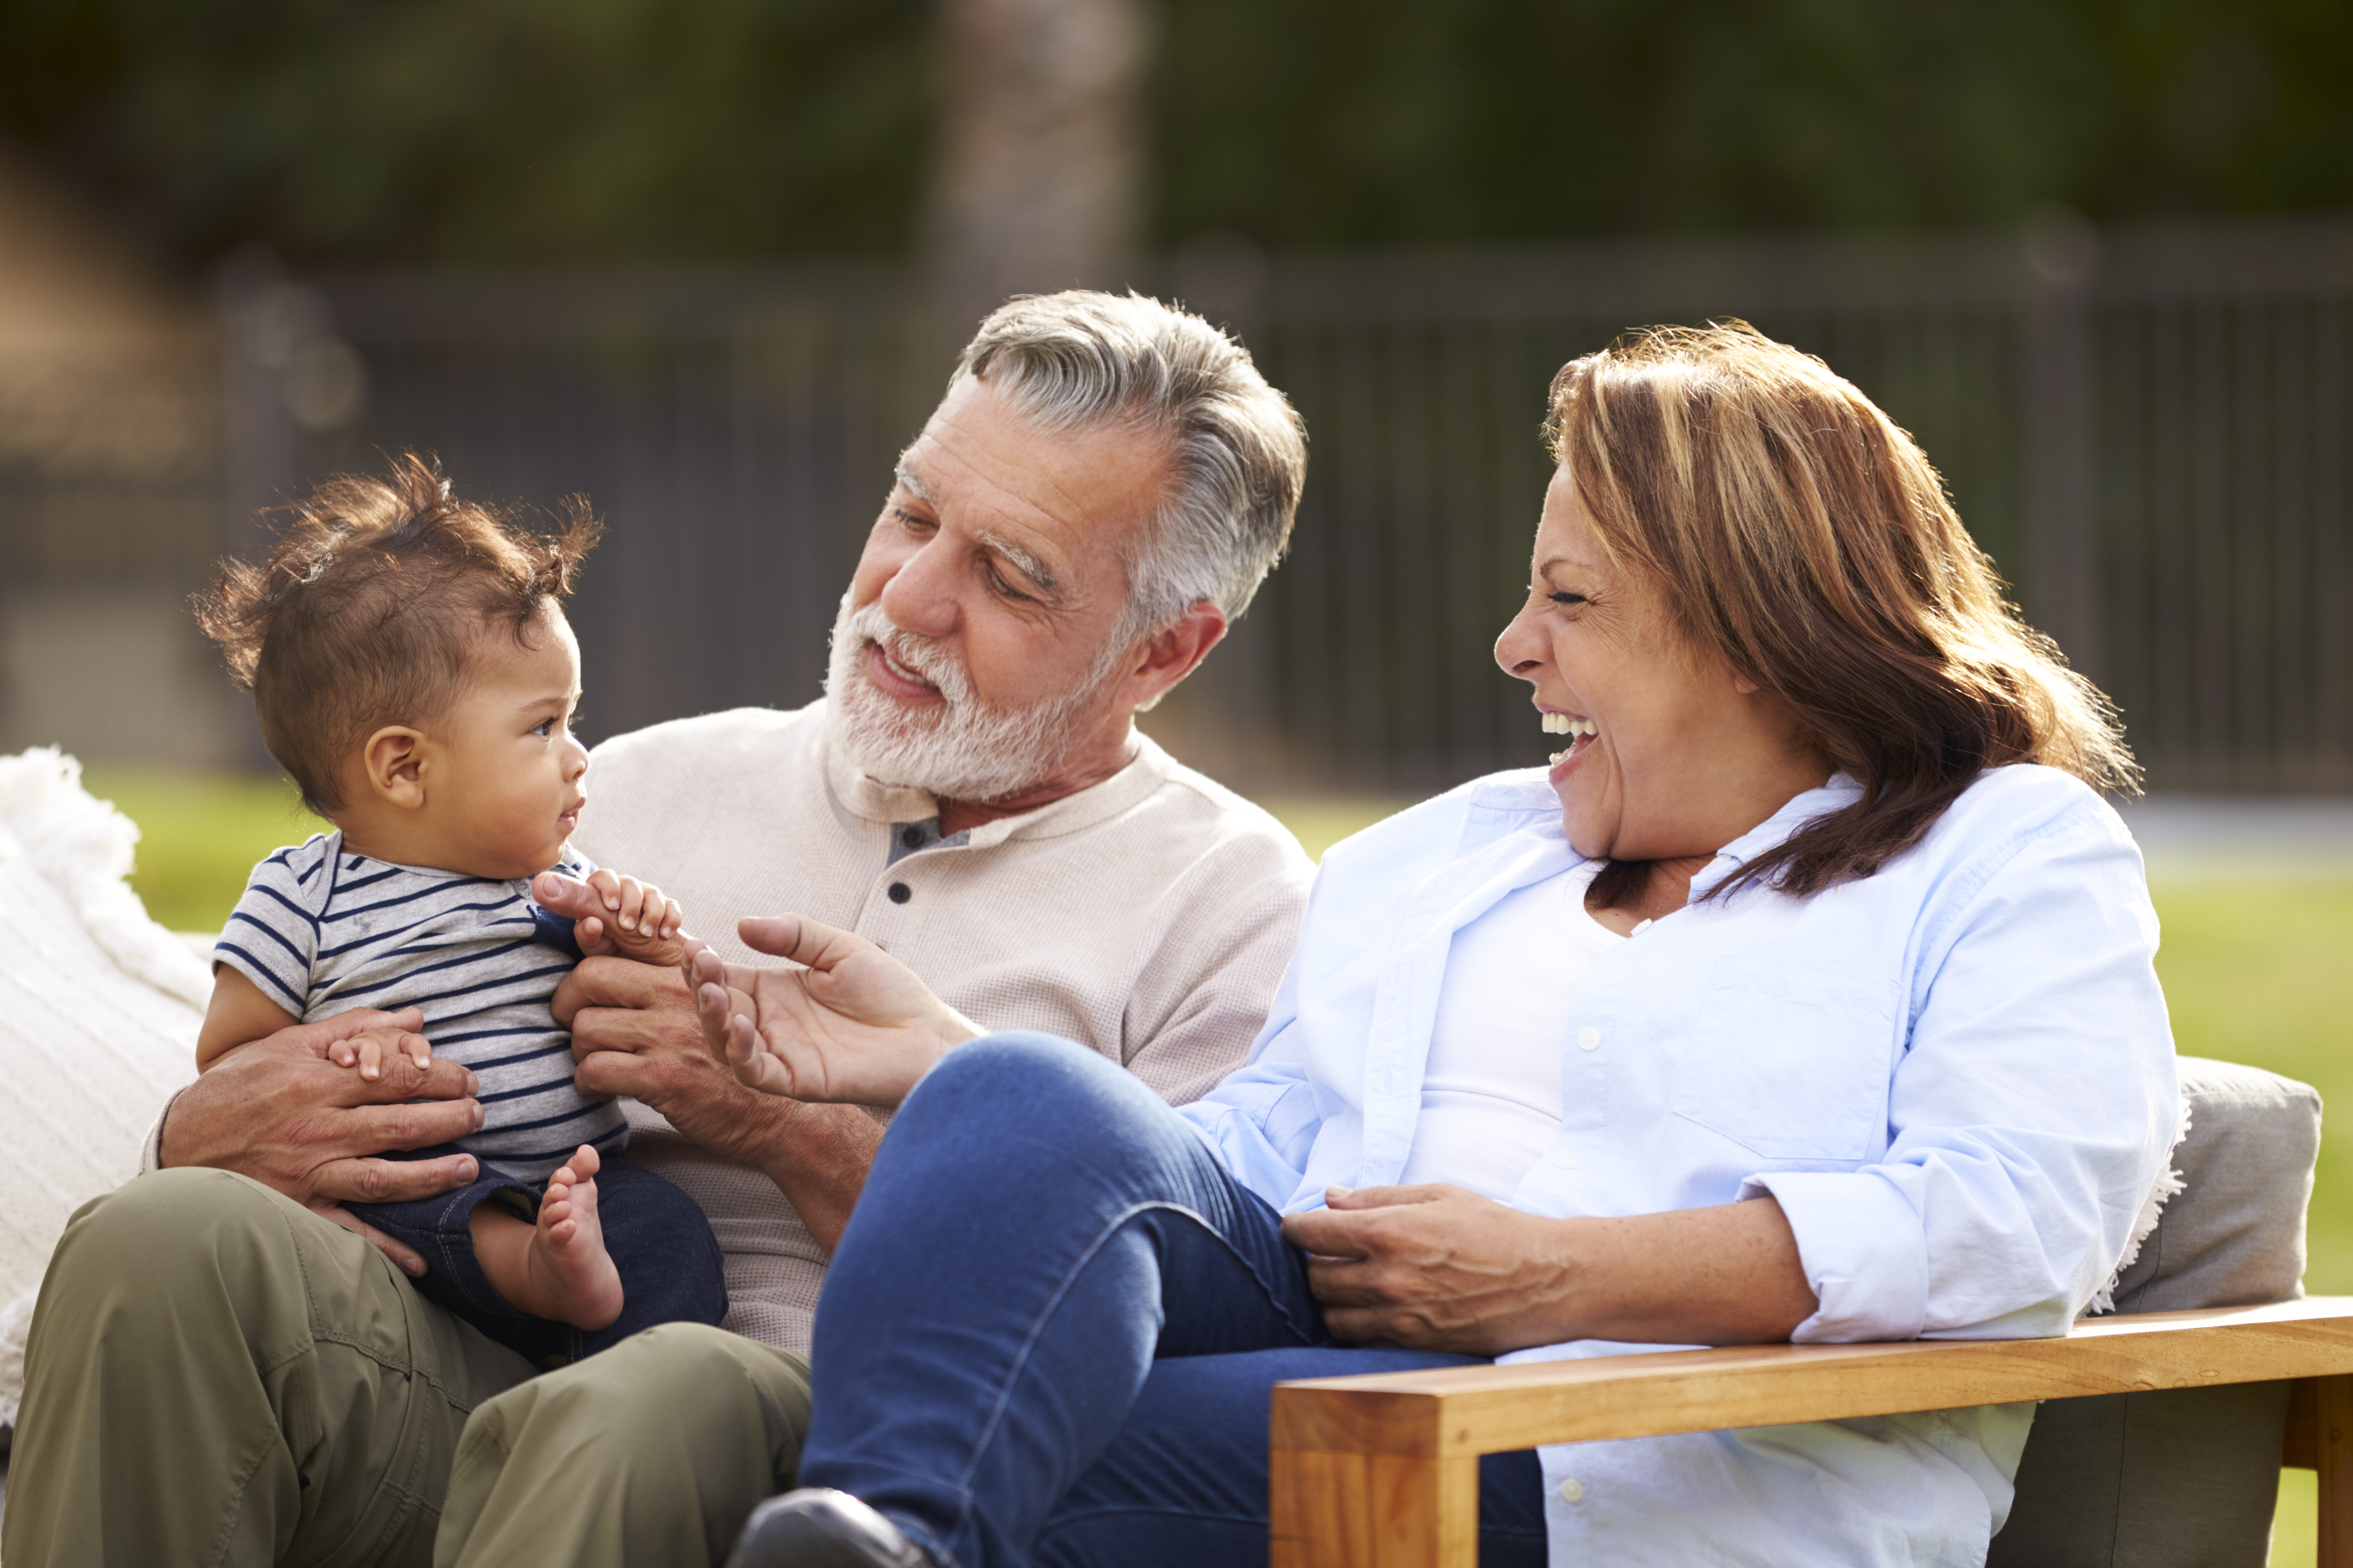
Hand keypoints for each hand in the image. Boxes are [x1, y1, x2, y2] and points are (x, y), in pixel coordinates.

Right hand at [159, 1007, 484, 1276]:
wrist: (178, 1142)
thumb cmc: (236, 1087)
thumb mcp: (286, 1044)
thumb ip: (352, 1028)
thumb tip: (413, 1016)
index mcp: (315, 1082)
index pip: (396, 1077)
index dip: (441, 1077)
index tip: (469, 1079)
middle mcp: (316, 1129)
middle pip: (399, 1125)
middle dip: (450, 1120)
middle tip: (480, 1115)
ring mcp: (307, 1173)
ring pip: (383, 1176)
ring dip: (432, 1176)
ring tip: (469, 1168)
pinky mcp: (297, 1209)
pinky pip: (348, 1233)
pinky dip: (384, 1249)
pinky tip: (421, 1260)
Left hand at [534, 868, 690, 966]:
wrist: (645, 980)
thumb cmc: (613, 960)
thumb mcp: (596, 944)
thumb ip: (580, 923)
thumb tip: (559, 900)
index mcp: (599, 900)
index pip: (602, 877)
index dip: (607, 887)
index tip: (610, 907)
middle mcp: (623, 897)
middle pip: (629, 882)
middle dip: (631, 902)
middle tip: (627, 927)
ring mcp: (646, 904)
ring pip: (652, 893)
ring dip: (650, 912)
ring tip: (645, 935)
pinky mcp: (667, 914)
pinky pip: (671, 906)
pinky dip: (669, 918)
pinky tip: (663, 933)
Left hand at [553, 952, 890, 1248]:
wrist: (781, 1116)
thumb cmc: (743, 1057)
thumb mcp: (721, 1000)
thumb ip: (680, 973)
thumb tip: (625, 947)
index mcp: (690, 969)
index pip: (624, 938)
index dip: (587, 937)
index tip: (572, 953)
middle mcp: (679, 995)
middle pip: (590, 977)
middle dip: (568, 1001)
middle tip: (571, 1019)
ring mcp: (670, 1035)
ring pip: (586, 1027)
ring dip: (580, 1048)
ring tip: (595, 1058)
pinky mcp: (664, 1078)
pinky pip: (595, 1070)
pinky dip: (588, 1080)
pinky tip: (602, 1085)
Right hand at [686, 914, 981, 1106]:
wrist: (927, 1033)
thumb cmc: (889, 991)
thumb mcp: (839, 949)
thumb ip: (794, 934)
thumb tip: (742, 923)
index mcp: (775, 990)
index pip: (724, 976)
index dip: (703, 964)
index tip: (693, 945)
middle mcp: (770, 1023)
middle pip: (717, 1008)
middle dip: (702, 986)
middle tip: (701, 964)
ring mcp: (781, 1052)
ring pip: (726, 1042)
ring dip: (713, 1018)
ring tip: (714, 992)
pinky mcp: (797, 1080)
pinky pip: (756, 1071)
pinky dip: (741, 1052)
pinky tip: (740, 1025)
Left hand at [1280, 1184, 1572, 1354]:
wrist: (1547, 1279)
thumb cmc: (1495, 1229)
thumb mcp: (1437, 1195)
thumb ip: (1377, 1197)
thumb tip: (1330, 1197)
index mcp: (1388, 1232)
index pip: (1311, 1233)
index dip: (1294, 1227)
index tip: (1294, 1225)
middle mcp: (1386, 1278)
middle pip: (1314, 1278)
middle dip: (1311, 1262)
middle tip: (1326, 1252)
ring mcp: (1399, 1318)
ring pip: (1331, 1316)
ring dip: (1330, 1298)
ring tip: (1346, 1282)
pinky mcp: (1414, 1346)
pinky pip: (1362, 1342)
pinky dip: (1356, 1326)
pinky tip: (1369, 1309)